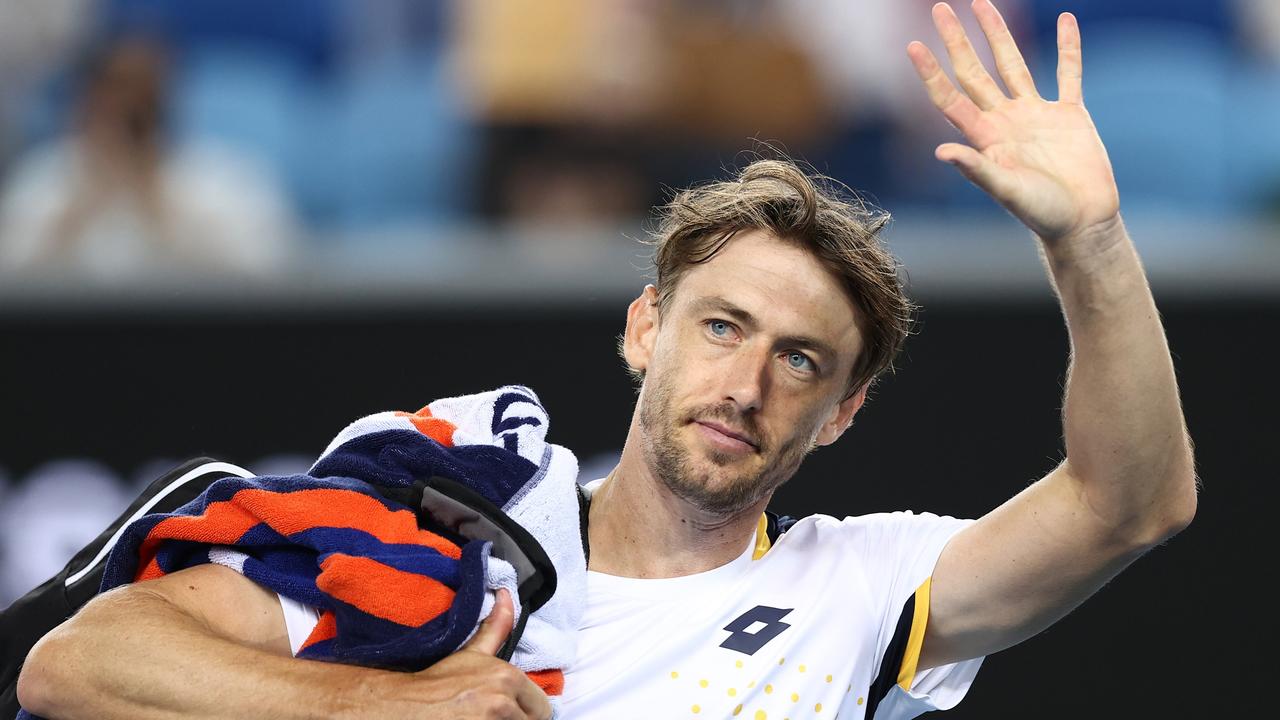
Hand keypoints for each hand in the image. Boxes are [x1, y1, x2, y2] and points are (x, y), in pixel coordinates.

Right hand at [362, 589, 551, 719]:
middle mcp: (502, 702)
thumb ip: (496, 627)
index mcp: (508, 678)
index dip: (525, 710)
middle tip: (489, 715)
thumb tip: (505, 594)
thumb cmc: (436, 682)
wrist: (402, 706)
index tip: (505, 710)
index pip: (542, 708)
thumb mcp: (471, 653)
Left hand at [908, 0, 1119, 244]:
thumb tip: (941, 152)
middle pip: (975, 71)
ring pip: (1014, 64)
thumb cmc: (1041, 214)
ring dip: (999, 34)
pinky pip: (1069, 72)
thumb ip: (977, 169)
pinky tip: (1066, 20)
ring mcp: (1036, 115)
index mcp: (986, 137)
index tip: (913, 44)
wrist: (1082, 223)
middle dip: (957, 40)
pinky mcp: (1069, 115)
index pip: (950, 96)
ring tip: (982, 3)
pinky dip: (1069, 47)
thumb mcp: (1006, 191)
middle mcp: (1005, 120)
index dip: (930, 72)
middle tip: (939, 8)